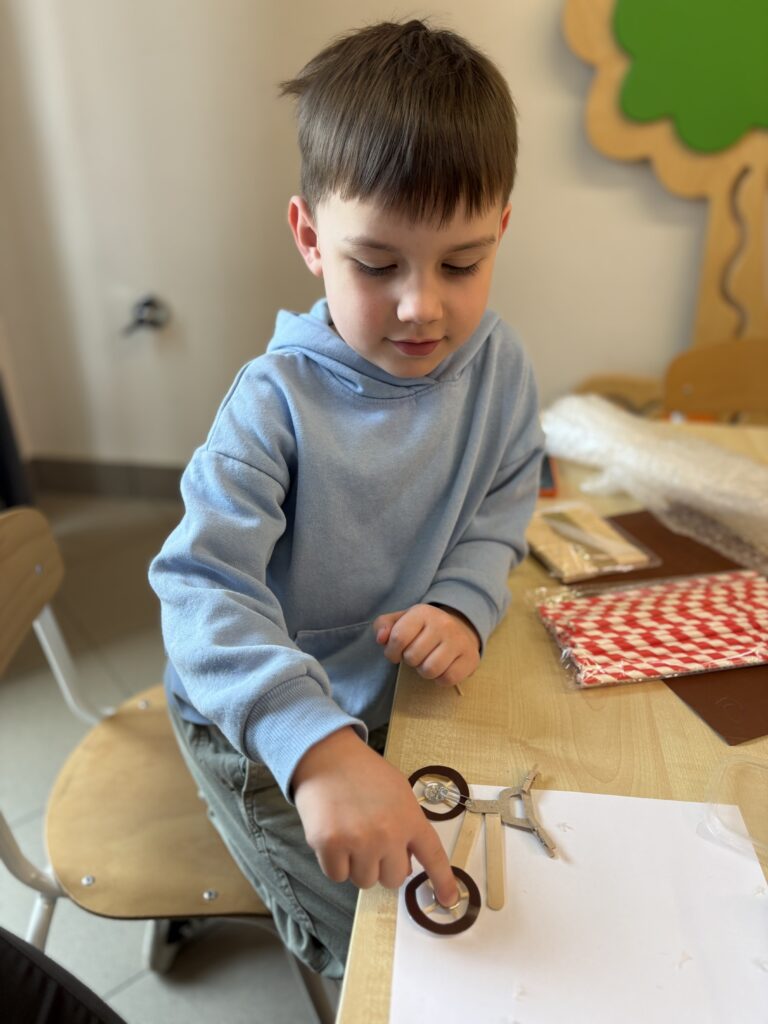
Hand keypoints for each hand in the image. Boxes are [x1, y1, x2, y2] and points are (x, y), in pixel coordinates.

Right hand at [292, 727, 457, 905]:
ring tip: (350, 834)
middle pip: (393, 879)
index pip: (433, 856)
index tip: (449, 899)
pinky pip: (337, 876)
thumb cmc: (364, 774)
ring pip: (364, 881)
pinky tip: (334, 836)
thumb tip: (404, 865)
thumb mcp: (398, 793)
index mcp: (410, 818)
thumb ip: (406, 827)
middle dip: (382, 866)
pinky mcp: (330, 846)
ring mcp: (359, 841)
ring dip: (357, 865)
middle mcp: (388, 834)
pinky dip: (335, 863)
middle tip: (370, 841)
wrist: (327, 757)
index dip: (443, 880)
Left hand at [373, 604, 479, 686]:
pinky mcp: (471, 658)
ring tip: (428, 660)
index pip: (398, 638)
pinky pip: (447, 679)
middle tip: (417, 654)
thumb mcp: (401, 620)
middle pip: (412, 657)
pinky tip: (442, 667)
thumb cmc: (423, 628)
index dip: (392, 651)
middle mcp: (443, 623)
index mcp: (423, 612)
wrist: (460, 628)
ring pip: (430, 670)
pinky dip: (440, 678)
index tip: (396, 653)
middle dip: (410, 660)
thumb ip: (383, 626)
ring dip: (424, 671)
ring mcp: (459, 641)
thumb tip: (381, 639)